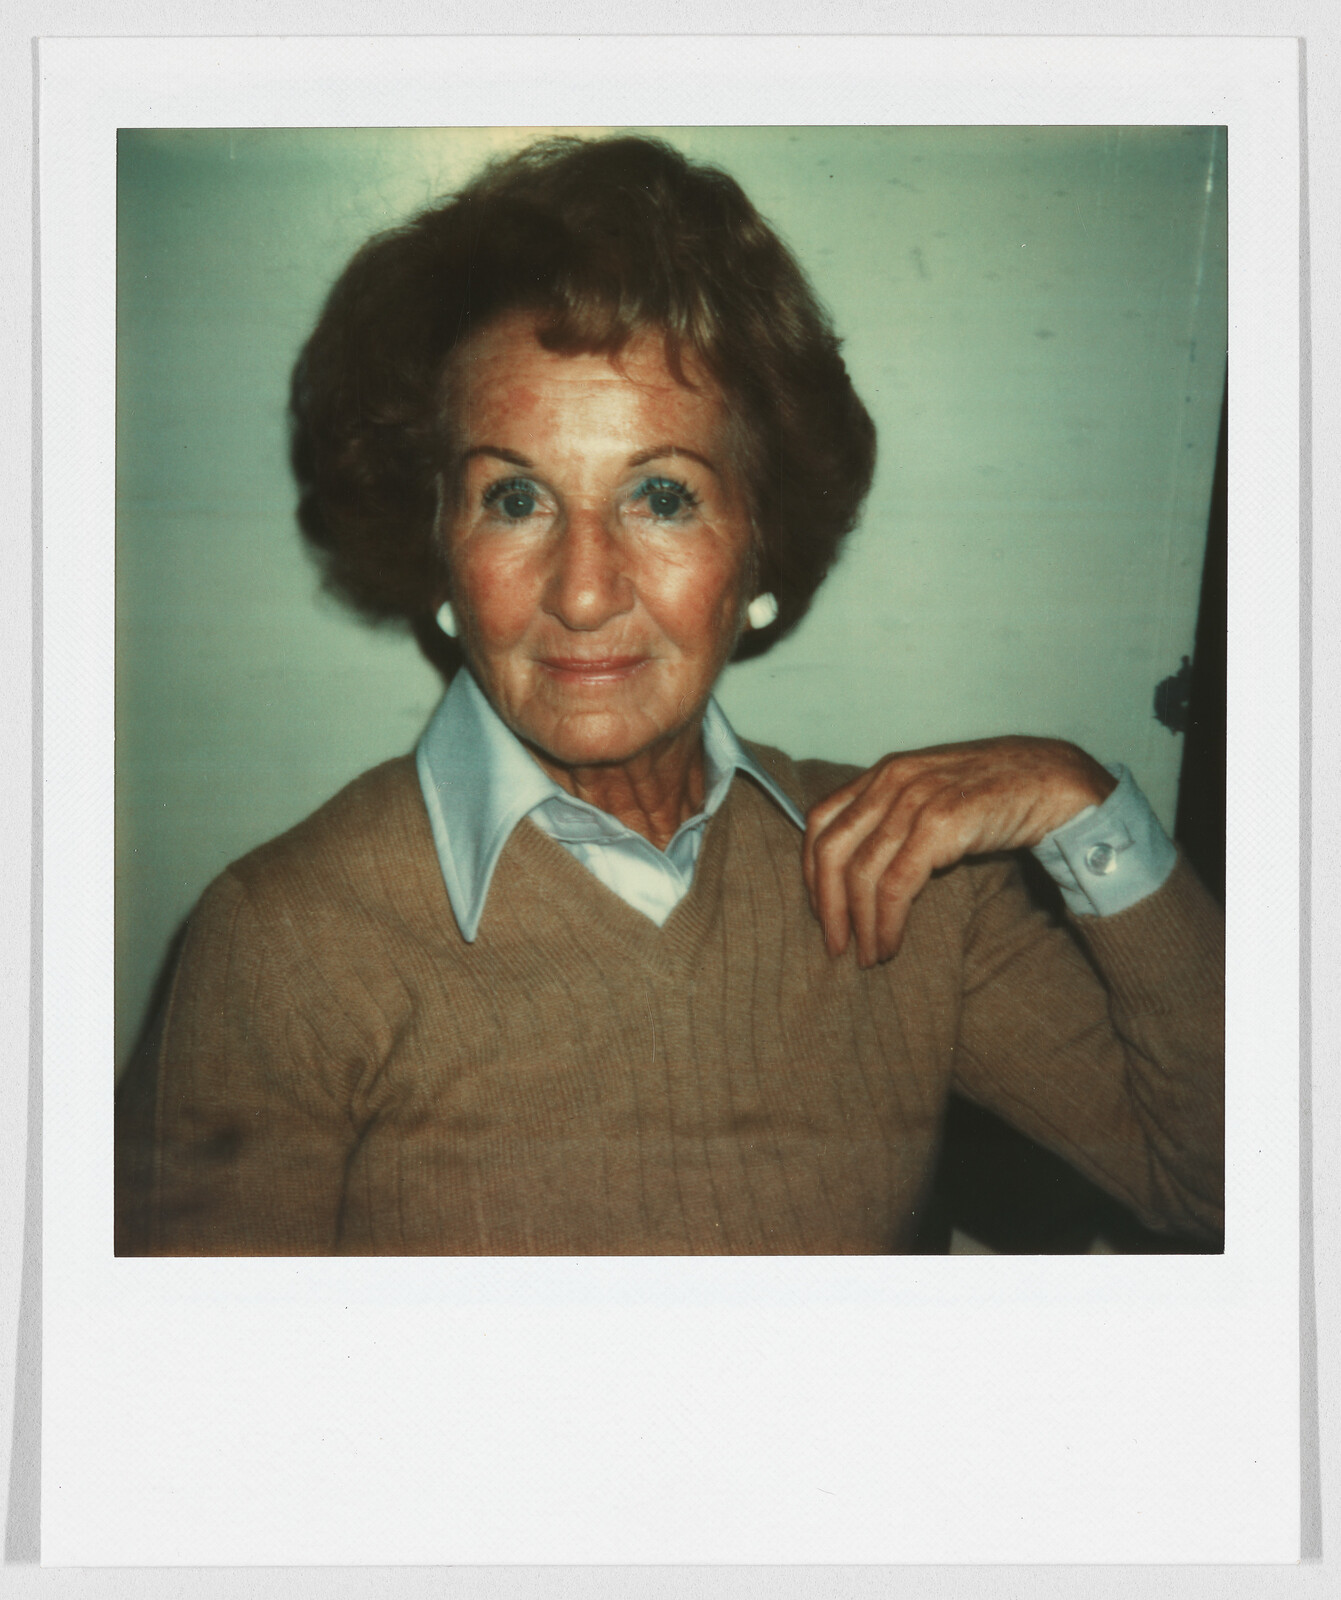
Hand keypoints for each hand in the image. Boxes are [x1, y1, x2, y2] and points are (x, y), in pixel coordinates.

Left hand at [802, 736, 1116, 966]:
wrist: (1052, 781)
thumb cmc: (992, 797)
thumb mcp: (931, 797)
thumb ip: (893, 819)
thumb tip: (856, 871)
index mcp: (883, 774)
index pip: (819, 821)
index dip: (810, 871)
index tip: (820, 910)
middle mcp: (892, 781)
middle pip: (832, 850)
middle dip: (826, 906)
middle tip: (835, 945)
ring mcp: (916, 799)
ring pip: (863, 873)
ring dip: (862, 925)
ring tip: (869, 956)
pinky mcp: (943, 824)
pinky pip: (898, 884)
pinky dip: (888, 922)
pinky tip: (891, 944)